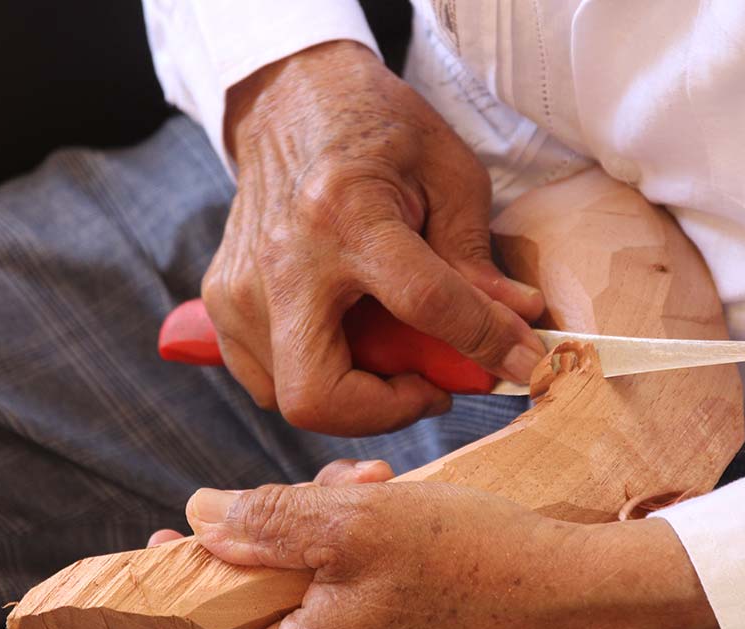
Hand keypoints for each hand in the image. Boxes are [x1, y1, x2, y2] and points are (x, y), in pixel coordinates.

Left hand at [162, 463, 719, 628]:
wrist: (571, 589)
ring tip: (367, 482)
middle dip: (271, 528)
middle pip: (252, 597)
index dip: (178, 583)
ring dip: (318, 519)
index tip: (176, 529)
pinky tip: (385, 496)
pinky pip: (344, 574)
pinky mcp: (393, 621)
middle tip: (314, 485)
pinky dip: (352, 532)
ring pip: (302, 575)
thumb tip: (199, 516)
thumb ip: (267, 521)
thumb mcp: (356, 525)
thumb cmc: (473, 561)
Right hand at [203, 41, 545, 435]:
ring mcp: (241, 286)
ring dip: (357, 395)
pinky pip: (268, 382)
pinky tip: (351, 342)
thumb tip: (518, 322)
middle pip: (319, 395)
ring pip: (291, 399)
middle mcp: (283, 259)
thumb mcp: (448, 172)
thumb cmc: (377, 130)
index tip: (522, 363)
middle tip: (429, 384)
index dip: (485, 343)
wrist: (289, 101)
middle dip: (387, 411)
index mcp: (346, 212)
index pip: (425, 304)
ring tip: (393, 350)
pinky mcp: (222, 302)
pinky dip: (318, 380)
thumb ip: (478, 256)